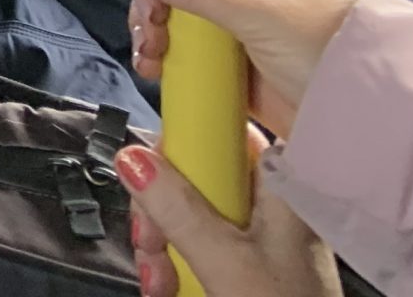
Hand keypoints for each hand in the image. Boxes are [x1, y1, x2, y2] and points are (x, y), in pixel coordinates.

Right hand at [116, 138, 338, 296]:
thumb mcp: (225, 263)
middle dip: (160, 210)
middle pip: (196, 175)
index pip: (224, 131)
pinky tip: (166, 287)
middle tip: (150, 245)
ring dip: (162, 244)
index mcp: (282, 187)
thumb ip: (178, 210)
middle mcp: (272, 202)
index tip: (146, 171)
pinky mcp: (249, 263)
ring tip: (158, 284)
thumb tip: (130, 155)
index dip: (181, 142)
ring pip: (190, 211)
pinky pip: (200, 243)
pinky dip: (177, 262)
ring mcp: (261, 236)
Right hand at [120, 0, 352, 140]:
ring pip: (164, 1)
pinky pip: (173, 40)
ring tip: (154, 50)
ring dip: (148, 21)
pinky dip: (156, 51)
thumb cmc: (327, 51)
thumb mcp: (262, 13)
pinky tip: (154, 66)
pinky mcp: (217, 52)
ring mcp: (224, 15)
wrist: (358, 119)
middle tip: (156, 14)